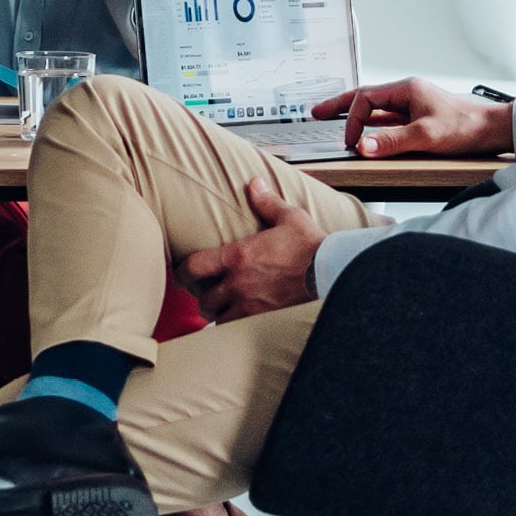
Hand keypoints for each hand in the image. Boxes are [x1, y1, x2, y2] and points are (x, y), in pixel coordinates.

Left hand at [179, 179, 327, 321]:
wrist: (333, 274)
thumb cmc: (312, 246)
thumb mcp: (289, 219)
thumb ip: (267, 203)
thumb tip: (254, 184)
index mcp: (237, 257)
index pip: (193, 268)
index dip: (182, 274)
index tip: (182, 277)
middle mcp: (238, 285)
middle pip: (205, 300)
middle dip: (206, 299)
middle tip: (211, 297)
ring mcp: (250, 307)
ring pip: (220, 320)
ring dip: (220, 316)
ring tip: (226, 312)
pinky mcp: (265, 323)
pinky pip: (240, 332)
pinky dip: (238, 329)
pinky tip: (243, 326)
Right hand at [312, 75, 506, 158]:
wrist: (495, 130)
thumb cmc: (467, 127)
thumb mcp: (427, 136)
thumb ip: (392, 141)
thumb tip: (361, 146)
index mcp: (406, 89)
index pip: (365, 99)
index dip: (352, 120)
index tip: (352, 142)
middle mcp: (407, 94)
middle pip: (364, 97)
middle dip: (339, 105)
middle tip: (316, 112)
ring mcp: (413, 106)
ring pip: (376, 108)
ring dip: (355, 115)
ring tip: (334, 120)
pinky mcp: (420, 118)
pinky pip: (388, 119)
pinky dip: (372, 125)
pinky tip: (367, 133)